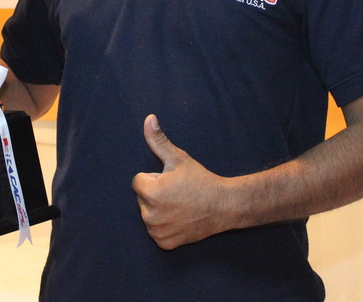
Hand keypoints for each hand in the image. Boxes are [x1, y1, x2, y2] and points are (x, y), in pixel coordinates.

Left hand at [131, 114, 230, 249]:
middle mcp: (150, 215)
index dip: (155, 178)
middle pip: (142, 198)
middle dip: (155, 194)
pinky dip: (165, 226)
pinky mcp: (164, 243)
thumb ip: (158, 140)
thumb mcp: (179, 158)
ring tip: (180, 205)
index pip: (138, 181)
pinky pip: (156, 231)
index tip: (172, 181)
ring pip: (148, 215)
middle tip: (178, 193)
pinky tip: (180, 219)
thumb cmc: (200, 180)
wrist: (224, 206)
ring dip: (159, 210)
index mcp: (150, 192)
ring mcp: (157, 231)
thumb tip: (148, 118)